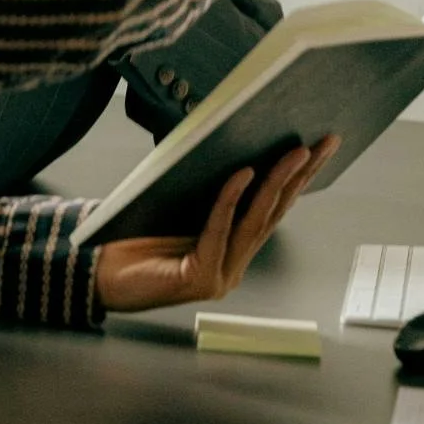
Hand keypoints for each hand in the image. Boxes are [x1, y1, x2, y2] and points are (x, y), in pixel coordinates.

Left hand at [93, 138, 336, 312]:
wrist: (101, 276)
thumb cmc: (137, 239)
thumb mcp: (181, 206)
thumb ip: (207, 191)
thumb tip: (235, 146)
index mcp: (233, 248)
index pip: (273, 208)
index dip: (299, 178)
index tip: (320, 147)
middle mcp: (233, 264)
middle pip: (274, 213)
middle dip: (301, 176)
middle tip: (322, 144)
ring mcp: (221, 275)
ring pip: (255, 222)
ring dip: (277, 183)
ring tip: (294, 153)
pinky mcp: (200, 278)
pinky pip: (219, 232)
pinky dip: (231, 201)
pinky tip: (243, 174)